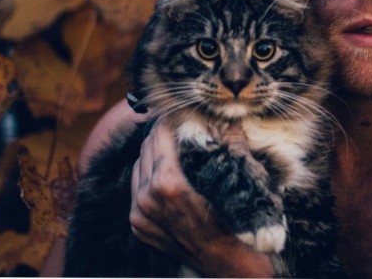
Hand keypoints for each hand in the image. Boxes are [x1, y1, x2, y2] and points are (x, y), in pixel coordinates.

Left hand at [130, 120, 274, 276]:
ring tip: (171, 143)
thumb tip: (229, 120)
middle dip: (162, 132)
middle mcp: (148, 199)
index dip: (171, 118)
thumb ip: (229, 145)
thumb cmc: (234, 223)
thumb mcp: (235, 181)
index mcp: (168, 184)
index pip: (160, 135)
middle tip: (176, 121)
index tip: (179, 108)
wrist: (226, 263)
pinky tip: (164, 169)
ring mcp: (140, 214)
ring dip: (153, 152)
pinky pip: (137, 188)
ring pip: (138, 166)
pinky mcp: (138, 225)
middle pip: (147, 148)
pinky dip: (148, 175)